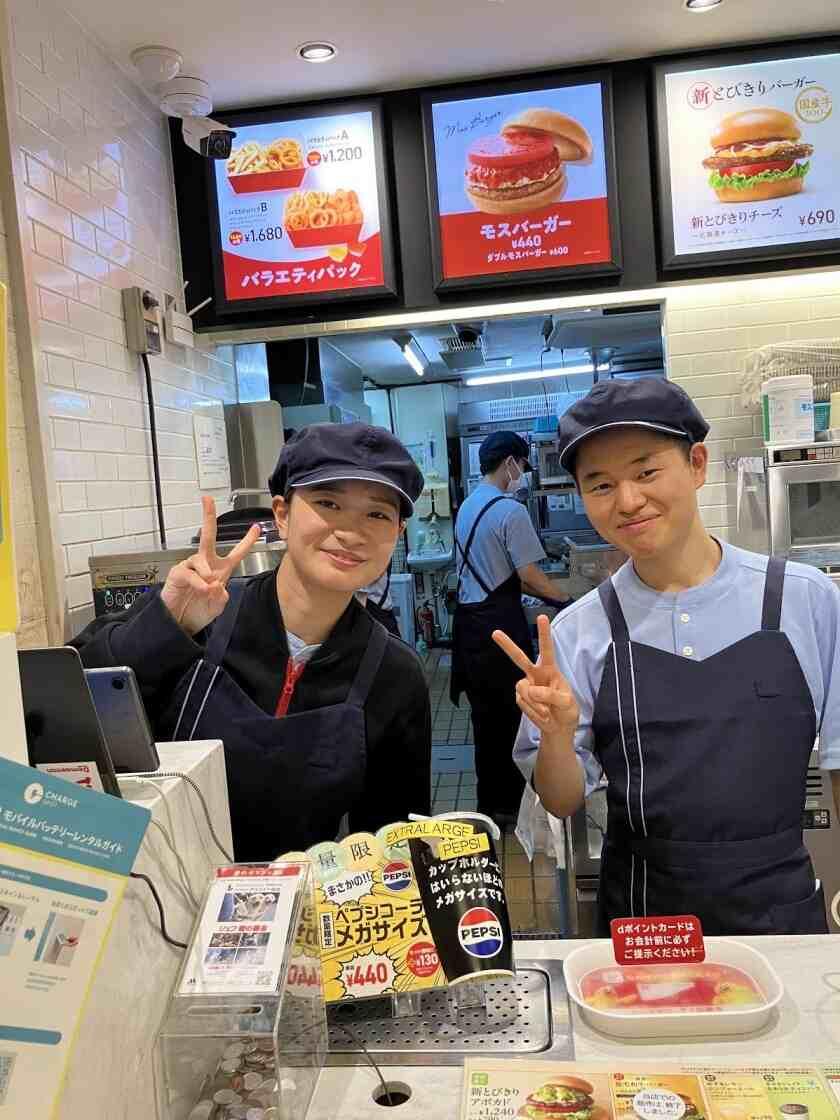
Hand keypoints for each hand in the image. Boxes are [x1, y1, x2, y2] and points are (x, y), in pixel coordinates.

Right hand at [160, 496, 261, 635]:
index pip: (237, 552)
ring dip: (206, 573)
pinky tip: (201, 589)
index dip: (247, 540)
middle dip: (208, 516)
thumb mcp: (217, 605)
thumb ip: (221, 596)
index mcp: (221, 569)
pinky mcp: (178, 573)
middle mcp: (206, 564)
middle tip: (207, 500)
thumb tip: (215, 585)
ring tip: (207, 588)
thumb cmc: (200, 610)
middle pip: (209, 536)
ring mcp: (191, 566)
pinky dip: (197, 582)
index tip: (256, 527)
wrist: (181, 621)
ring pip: (200, 558)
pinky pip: (190, 572)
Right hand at [492, 614, 578, 735]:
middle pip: (519, 658)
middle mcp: (536, 674)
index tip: (542, 617)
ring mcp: (527, 686)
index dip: (544, 634)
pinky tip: (541, 714)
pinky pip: (522, 701)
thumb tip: (532, 690)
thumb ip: (551, 695)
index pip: (546, 649)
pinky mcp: (521, 698)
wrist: (558, 728)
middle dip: (507, 646)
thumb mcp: (567, 703)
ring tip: (547, 712)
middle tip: (494, 633)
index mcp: (550, 670)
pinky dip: (532, 710)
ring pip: (522, 688)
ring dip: (535, 703)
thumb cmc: (567, 711)